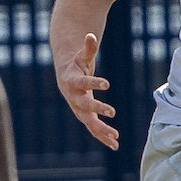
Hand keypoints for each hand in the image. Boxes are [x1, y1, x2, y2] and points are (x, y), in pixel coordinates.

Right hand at [56, 31, 118, 149]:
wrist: (65, 77)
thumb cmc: (75, 65)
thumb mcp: (81, 56)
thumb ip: (87, 48)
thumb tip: (90, 35)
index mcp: (72, 82)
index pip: (83, 83)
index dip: (94, 82)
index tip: (107, 83)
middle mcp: (73, 98)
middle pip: (84, 106)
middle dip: (98, 109)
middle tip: (112, 112)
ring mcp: (78, 109)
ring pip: (89, 122)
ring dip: (101, 130)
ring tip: (116, 137)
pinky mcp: (84, 115)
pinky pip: (93, 128)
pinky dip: (103, 136)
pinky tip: (115, 145)